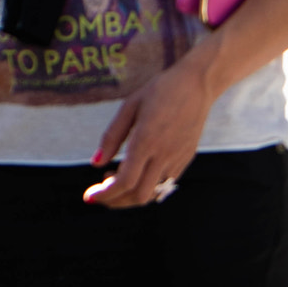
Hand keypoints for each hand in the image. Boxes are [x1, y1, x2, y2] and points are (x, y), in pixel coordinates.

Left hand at [84, 56, 214, 207]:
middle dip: (115, 201)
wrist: (197, 85)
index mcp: (146, 140)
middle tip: (99, 194)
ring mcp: (178, 158)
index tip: (89, 196)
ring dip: (130, 196)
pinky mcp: (186, 158)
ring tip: (114, 178)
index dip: (105, 194)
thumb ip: (111, 137)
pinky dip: (146, 186)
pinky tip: (135, 172)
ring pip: (154, 194)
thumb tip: (95, 164)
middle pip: (139, 195)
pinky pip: (165, 183)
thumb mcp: (129, 107)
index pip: (125, 181)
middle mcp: (164, 154)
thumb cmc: (159, 91)